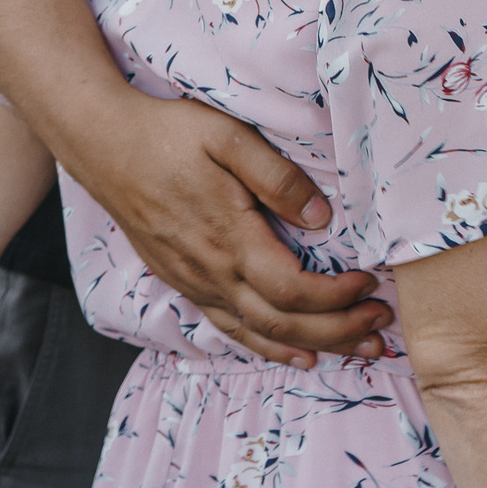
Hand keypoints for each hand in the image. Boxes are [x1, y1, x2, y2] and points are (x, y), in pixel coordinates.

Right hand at [60, 89, 390, 367]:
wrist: (103, 143)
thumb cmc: (168, 134)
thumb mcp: (228, 138)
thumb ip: (276, 178)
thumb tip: (320, 217)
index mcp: (229, 238)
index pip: (293, 290)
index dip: (337, 298)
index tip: (371, 283)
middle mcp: (211, 271)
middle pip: (283, 323)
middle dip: (339, 331)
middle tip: (383, 325)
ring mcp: (194, 282)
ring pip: (260, 334)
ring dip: (315, 345)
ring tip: (359, 348)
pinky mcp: (183, 281)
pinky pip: (231, 328)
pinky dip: (268, 347)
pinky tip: (298, 353)